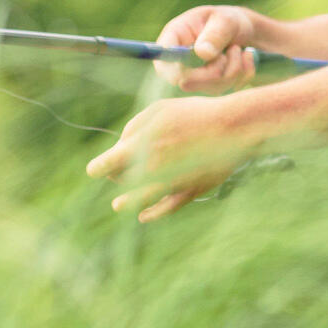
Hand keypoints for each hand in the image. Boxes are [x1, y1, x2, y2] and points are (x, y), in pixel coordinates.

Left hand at [88, 95, 247, 220]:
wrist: (233, 127)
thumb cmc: (195, 114)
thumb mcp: (159, 110)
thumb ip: (134, 127)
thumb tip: (121, 145)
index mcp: (139, 147)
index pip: (106, 165)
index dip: (97, 168)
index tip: (94, 171)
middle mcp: (151, 170)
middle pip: (123, 180)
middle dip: (117, 176)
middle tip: (117, 172)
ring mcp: (170, 184)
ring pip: (140, 200)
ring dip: (127, 204)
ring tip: (118, 206)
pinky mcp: (189, 192)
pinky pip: (166, 208)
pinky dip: (152, 213)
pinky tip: (143, 216)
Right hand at [156, 2, 261, 92]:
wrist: (246, 31)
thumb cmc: (229, 20)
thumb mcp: (226, 20)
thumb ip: (215, 35)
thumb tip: (201, 53)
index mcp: (175, 38)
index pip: (163, 61)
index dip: (174, 71)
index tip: (197, 68)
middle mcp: (180, 61)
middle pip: (187, 82)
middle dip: (217, 70)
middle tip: (233, 49)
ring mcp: (195, 77)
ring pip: (212, 88)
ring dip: (234, 69)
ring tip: (238, 49)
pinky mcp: (211, 87)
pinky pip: (228, 90)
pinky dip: (243, 74)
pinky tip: (246, 58)